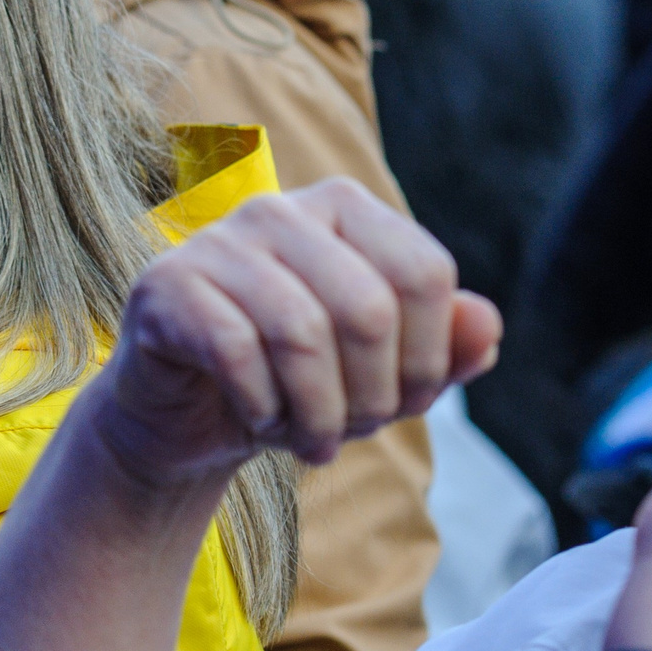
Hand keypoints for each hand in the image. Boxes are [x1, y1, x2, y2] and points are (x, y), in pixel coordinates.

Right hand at [0, 183, 494, 650]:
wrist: (186, 419)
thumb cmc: (293, 386)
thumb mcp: (383, 376)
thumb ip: (444, 349)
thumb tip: (487, 326)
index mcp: (343, 209)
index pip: (424, 273)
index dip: (427, 360)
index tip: (401, 405)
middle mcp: (279, 209)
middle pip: (366, 308)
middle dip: (371, 396)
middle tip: (350, 434)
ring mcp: (215, 242)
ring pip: (300, 333)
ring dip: (316, 414)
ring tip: (311, 442)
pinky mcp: (165, 286)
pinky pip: (234, 349)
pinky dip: (261, 407)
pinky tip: (259, 423)